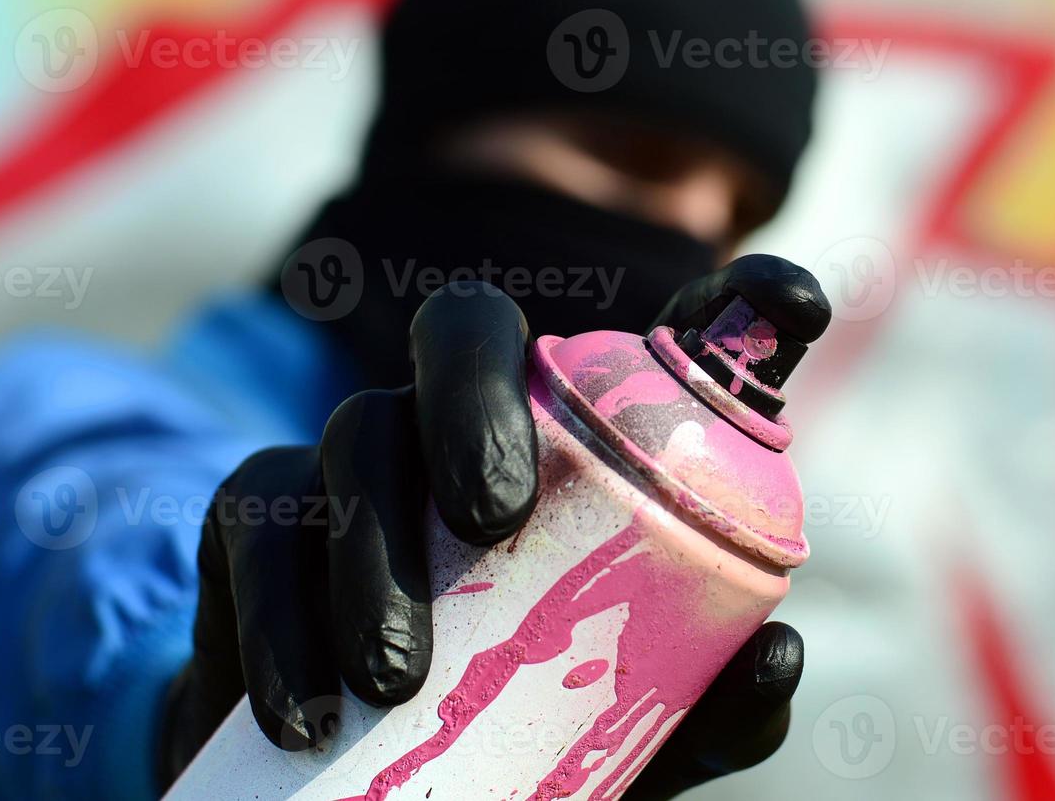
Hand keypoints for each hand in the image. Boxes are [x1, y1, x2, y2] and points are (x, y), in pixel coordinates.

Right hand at [157, 254, 830, 798]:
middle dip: (470, 394)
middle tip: (492, 514)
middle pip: (459, 327)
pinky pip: (250, 525)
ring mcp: (355, 468)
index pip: (648, 348)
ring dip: (367, 541)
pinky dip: (273, 614)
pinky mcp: (258, 533)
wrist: (360, 796)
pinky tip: (310, 710)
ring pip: (350, 431)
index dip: (741, 304)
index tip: (804, 306)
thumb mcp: (625, 728)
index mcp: (568, 450)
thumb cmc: (519, 738)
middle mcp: (462, 426)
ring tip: (397, 677)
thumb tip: (779, 651)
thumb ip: (702, 702)